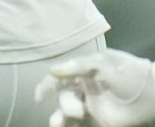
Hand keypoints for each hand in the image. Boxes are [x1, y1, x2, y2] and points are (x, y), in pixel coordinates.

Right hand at [35, 50, 154, 126]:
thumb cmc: (128, 73)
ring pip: (67, 112)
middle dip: (65, 104)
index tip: (39, 96)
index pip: (59, 78)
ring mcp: (91, 106)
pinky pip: (79, 125)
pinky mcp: (99, 120)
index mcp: (82, 72)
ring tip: (58, 123)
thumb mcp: (102, 63)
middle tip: (77, 111)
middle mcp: (84, 89)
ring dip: (60, 118)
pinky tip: (63, 126)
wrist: (151, 93)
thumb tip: (52, 71)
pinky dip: (69, 126)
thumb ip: (77, 66)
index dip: (47, 86)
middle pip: (62, 97)